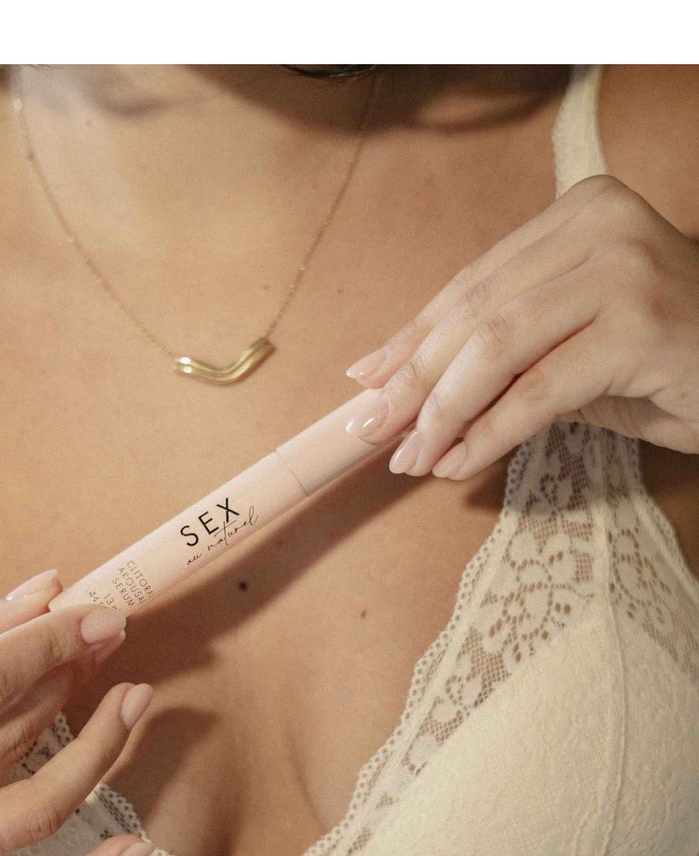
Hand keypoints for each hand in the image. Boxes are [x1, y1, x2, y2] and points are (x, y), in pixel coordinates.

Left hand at [343, 175, 698, 478]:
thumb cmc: (667, 359)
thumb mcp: (573, 346)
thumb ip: (502, 356)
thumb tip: (407, 394)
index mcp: (576, 215)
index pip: (471, 284)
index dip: (411, 339)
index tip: (366, 382)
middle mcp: (599, 225)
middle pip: (474, 313)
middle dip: (414, 381)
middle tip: (374, 432)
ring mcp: (623, 268)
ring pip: (495, 347)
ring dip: (442, 412)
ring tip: (414, 458)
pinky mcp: (640, 325)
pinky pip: (538, 389)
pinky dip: (489, 432)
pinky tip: (459, 462)